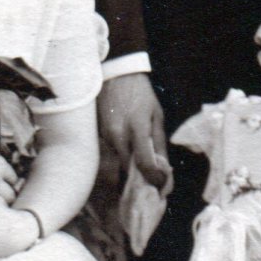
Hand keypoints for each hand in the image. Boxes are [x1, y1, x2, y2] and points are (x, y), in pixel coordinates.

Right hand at [98, 74, 171, 189]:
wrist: (115, 75)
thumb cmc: (140, 94)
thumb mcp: (156, 115)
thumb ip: (159, 142)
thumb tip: (163, 167)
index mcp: (137, 128)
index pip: (144, 163)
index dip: (153, 178)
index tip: (160, 184)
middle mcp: (118, 135)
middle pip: (127, 169)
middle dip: (137, 179)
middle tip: (147, 185)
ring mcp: (105, 136)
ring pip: (117, 162)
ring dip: (127, 167)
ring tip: (135, 166)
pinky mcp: (98, 135)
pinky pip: (110, 152)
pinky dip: (119, 155)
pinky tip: (124, 149)